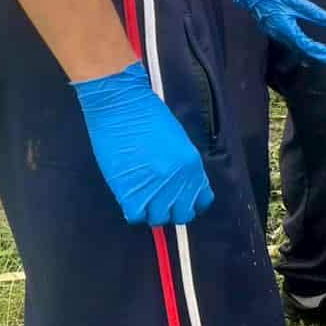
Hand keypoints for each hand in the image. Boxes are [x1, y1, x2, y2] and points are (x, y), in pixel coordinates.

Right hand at [72, 62, 213, 225]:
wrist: (123, 107)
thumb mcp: (177, 142)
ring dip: (150, 211)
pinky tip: (130, 199)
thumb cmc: (148, 117)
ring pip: (158, 219)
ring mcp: (155, 189)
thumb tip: (176, 186)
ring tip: (142, 199)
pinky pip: (135, 216)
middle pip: (181, 214)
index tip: (180, 202)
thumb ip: (181, 166)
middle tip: (158, 202)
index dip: (190, 203)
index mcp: (193, 166)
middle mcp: (179, 181)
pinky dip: (133, 211)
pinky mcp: (130, 192)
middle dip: (171, 211)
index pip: (202, 200)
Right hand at [229, 0, 325, 69]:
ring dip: (314, 55)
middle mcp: (283, 37)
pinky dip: (304, 50)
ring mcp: (279, 36)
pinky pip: (293, 46)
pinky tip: (310, 50)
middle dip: (324, 57)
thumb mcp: (295, 0)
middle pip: (306, 53)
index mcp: (288, 30)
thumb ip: (312, 12)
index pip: (311, 48)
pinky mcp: (278, 33)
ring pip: (299, 52)